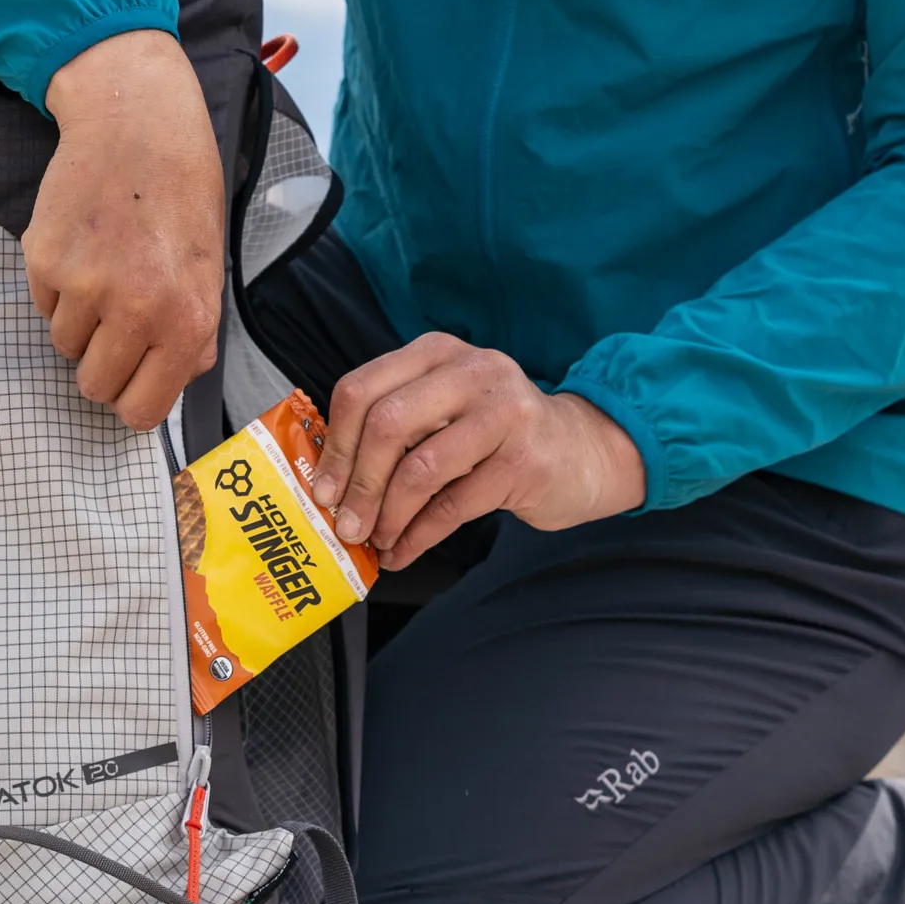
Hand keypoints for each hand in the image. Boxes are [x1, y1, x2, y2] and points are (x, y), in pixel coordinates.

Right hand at [24, 29, 223, 429]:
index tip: (133, 380)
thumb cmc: (182, 190)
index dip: (134, 398)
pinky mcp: (45, 260)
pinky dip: (57, 287)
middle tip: (116, 321)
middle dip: (103, 363)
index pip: (142, 411)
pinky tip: (84, 244)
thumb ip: (195, 330)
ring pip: (65, 347)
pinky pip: (44, 306)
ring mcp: (86, 286)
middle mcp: (137, 310)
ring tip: (106, 267)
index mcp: (187, 319)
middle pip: (95, 387)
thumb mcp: (209, 265)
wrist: (136, 122)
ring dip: (81, 321)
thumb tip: (178, 376)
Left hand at [308, 334, 645, 570]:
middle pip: (387, 423)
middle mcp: (471, 371)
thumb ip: (397, 428)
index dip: (336, 445)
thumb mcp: (445, 410)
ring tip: (378, 539)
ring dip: (388, 515)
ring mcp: (503, 412)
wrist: (580, 451)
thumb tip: (332, 481)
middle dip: (358, 483)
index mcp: (438, 353)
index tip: (324, 488)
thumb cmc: (498, 435)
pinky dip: (419, 536)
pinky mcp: (524, 459)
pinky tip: (405, 551)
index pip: (362, 389)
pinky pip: (453, 505)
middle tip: (347, 523)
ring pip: (420, 468)